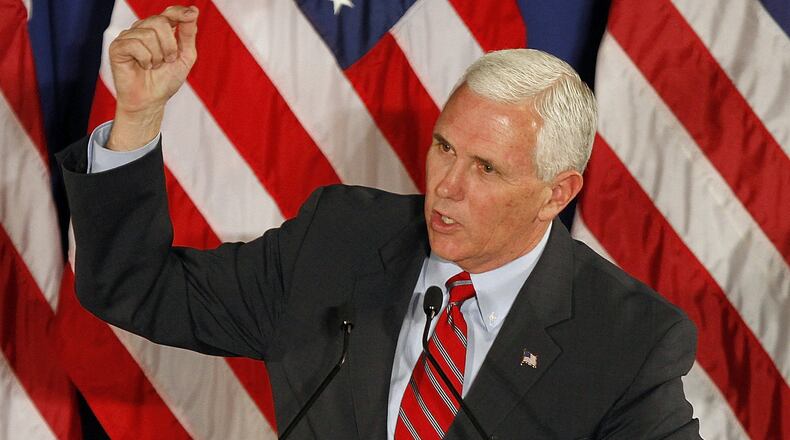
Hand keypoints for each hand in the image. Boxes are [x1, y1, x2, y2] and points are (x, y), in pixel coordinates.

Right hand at [107, 5, 198, 150]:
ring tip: (154, 66)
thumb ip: (188, 34)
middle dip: (170, 45)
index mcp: (159, 30)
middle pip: (160, 21)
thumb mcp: (185, 56)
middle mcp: (142, 29)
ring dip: (157, 56)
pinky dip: (145, 59)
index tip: (190, 15)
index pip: (169, 12)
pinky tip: (143, 67)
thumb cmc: (166, 79)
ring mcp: (128, 37)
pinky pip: (135, 45)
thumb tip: (193, 10)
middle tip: (167, 60)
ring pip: (148, 34)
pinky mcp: (117, 47)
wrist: (151, 100)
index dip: (179, 12)